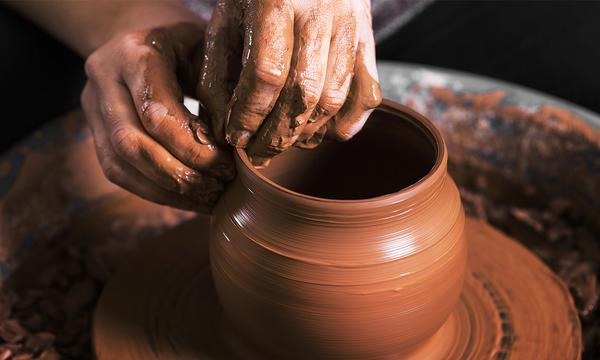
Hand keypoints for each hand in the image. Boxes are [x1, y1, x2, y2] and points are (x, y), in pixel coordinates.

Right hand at [81, 22, 234, 211]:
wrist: (144, 36)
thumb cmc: (187, 46)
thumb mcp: (207, 51)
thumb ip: (217, 90)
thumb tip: (239, 144)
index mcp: (133, 53)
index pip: (156, 113)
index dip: (192, 147)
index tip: (227, 165)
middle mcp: (103, 79)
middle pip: (131, 143)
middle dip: (179, 174)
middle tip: (218, 187)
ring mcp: (92, 106)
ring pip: (120, 164)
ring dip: (167, 190)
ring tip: (208, 198)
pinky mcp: (94, 131)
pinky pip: (118, 172)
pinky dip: (155, 192)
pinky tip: (187, 198)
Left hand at [198, 0, 381, 166]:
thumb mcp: (226, 22)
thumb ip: (218, 74)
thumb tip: (227, 130)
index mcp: (276, 1)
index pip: (266, 74)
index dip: (250, 115)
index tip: (236, 137)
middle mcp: (321, 11)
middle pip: (305, 92)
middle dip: (278, 134)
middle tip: (259, 153)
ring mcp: (351, 25)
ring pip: (336, 97)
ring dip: (307, 132)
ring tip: (284, 142)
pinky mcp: (368, 38)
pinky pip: (367, 96)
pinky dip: (345, 124)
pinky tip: (319, 131)